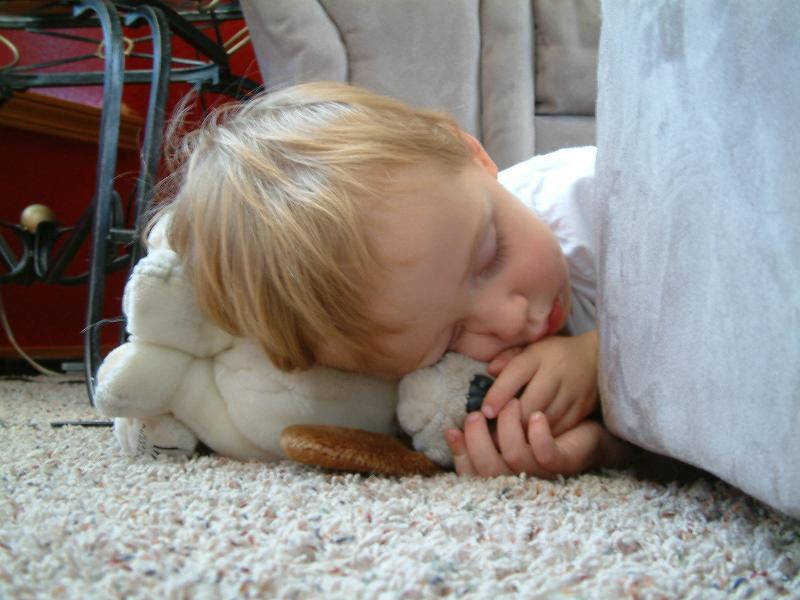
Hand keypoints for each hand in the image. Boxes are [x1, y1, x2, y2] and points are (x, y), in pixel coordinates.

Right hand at [445, 407, 634, 477]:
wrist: (591, 428)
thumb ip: (484, 427)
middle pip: (488, 471)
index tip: (453, 429)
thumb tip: (452, 430)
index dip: (460, 454)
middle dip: (478, 441)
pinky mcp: (566, 462)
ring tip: (512, 403)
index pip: (473, 474)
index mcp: (505, 471)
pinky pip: (546, 455)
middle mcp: (521, 478)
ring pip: (515, 459)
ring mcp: (544, 474)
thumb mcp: (508, 424)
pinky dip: (539, 435)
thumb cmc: (543, 427)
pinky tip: (537, 415)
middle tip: (478, 414)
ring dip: (509, 428)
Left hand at [481, 330, 598, 435]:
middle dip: (511, 421)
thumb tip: (490, 370)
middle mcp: (557, 372)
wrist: (597, 358)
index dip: (499, 393)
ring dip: (525, 433)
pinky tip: (530, 442)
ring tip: (506, 443)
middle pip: (532, 402)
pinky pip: (560, 429)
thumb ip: (509, 358)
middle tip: (491, 436)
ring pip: (546, 420)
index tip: (485, 412)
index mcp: (540, 354)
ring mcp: (572, 392)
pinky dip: (543, 437)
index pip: (517, 372)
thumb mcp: (530, 348)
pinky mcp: (582, 409)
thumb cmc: (553, 355)